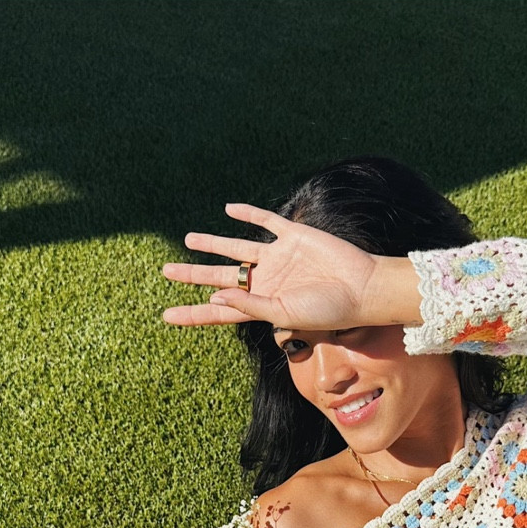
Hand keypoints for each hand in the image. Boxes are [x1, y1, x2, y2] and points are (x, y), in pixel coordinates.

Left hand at [162, 203, 420, 329]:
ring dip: (212, 244)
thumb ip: (250, 306)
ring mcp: (278, 257)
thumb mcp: (284, 314)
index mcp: (261, 303)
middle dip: (193, 275)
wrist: (361, 287)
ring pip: (235, 249)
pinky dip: (247, 214)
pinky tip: (229, 210)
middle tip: (165, 272)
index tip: (166, 316)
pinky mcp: (292, 235)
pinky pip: (265, 222)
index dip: (192, 313)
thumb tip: (214, 297)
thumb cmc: (327, 310)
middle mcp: (265, 280)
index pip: (218, 310)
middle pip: (220, 277)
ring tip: (188, 240)